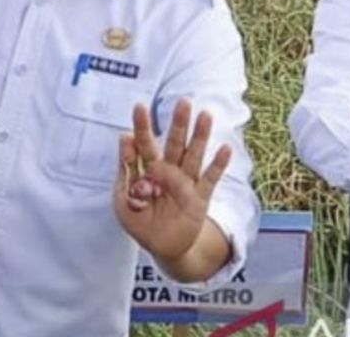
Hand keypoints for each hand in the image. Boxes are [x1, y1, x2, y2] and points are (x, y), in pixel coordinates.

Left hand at [114, 100, 231, 265]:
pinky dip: (218, 165)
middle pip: (174, 142)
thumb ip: (126, 169)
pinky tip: (225, 149)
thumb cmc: (139, 220)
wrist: (162, 247)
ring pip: (194, 155)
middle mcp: (168, 170)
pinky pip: (210, 179)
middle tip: (183, 101)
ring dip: (200, 136)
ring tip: (205, 115)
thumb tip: (124, 137)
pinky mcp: (200, 198)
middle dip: (178, 123)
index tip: (140, 106)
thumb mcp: (124, 198)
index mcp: (147, 168)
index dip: (142, 125)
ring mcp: (185, 182)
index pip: (143, 143)